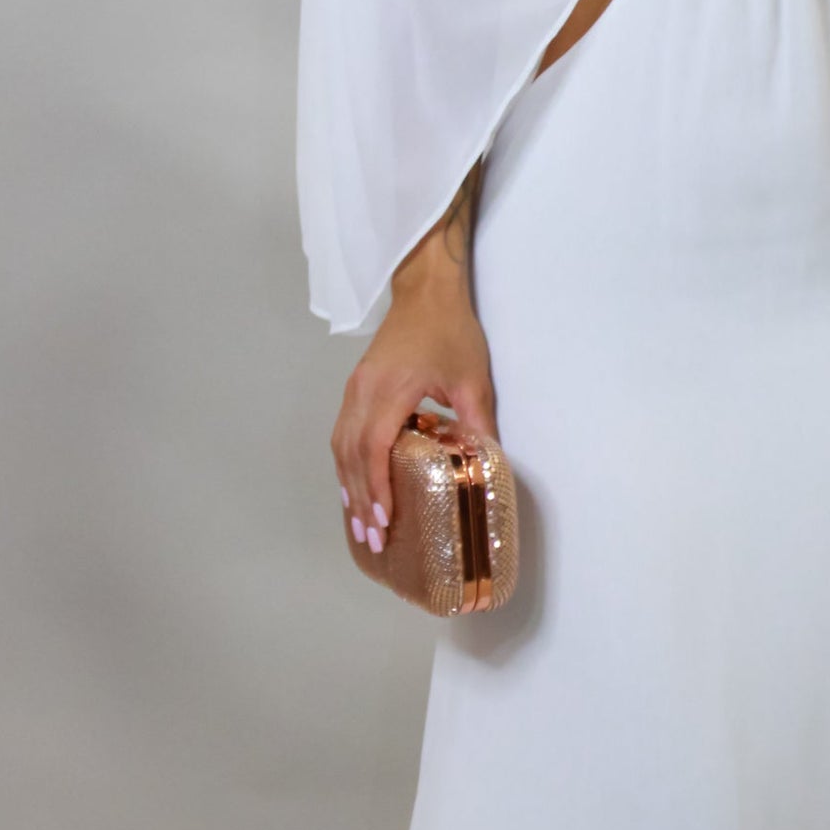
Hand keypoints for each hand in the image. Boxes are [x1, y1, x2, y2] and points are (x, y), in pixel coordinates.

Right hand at [331, 183, 495, 554]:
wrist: (426, 290)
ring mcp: (354, 389)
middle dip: (360, 500)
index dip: (377, 488)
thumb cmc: (450, 330)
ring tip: (359, 524)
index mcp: (390, 389)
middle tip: (371, 539)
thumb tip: (488, 465)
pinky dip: (347, 464)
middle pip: (352, 455)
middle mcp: (362, 392)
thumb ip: (477, 423)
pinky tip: (355, 486)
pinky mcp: (356, 387)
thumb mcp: (472, 379)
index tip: (383, 521)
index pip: (376, 448)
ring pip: (342, 446)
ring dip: (349, 486)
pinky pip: (343, 433)